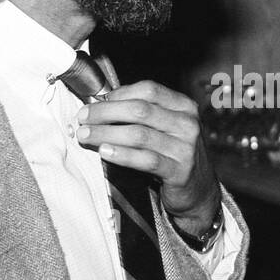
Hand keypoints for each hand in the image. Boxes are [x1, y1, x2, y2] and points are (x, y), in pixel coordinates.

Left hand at [75, 81, 218, 227]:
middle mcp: (187, 124)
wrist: (198, 190)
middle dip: (105, 112)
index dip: (118, 94)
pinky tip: (104, 152)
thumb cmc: (172, 154)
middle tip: (82, 118)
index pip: (148, 90)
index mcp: (184, 106)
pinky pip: (146, 160)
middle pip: (140, 110)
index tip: (95, 102)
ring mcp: (186, 148)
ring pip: (139, 134)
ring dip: (107, 133)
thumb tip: (100, 104)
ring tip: (85, 135)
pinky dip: (122, 154)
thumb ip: (141, 114)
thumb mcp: (165, 128)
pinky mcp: (180, 171)